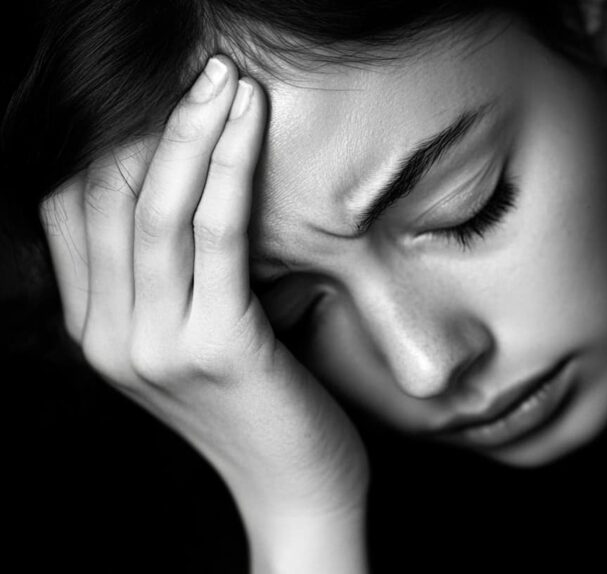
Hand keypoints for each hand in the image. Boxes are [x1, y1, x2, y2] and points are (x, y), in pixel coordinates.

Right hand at [39, 56, 367, 570]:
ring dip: (193, 129)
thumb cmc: (266, 410)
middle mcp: (109, 340)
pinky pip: (217, 232)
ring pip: (157, 206)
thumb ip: (184, 281)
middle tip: (207, 69)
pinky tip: (250, 120)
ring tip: (228, 77)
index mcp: (98, 336)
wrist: (297, 497)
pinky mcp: (216, 347)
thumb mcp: (205, 340)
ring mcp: (155, 347)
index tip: (171, 101)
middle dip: (156, 123)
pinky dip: (232, 165)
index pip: (74, 215)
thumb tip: (203, 193)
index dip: (116, 146)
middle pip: (107, 200)